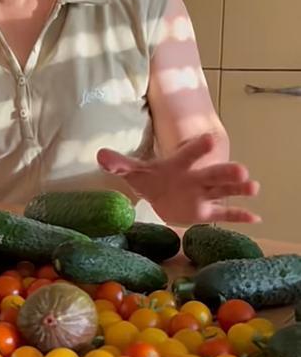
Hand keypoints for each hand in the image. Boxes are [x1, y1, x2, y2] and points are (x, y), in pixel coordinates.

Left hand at [97, 133, 260, 223]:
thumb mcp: (135, 172)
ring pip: (223, 190)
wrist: (161, 194)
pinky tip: (256, 217)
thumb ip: (120, 163)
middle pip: (213, 174)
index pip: (189, 154)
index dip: (198, 148)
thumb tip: (100, 155)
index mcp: (180, 164)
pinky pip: (225, 213)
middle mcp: (196, 177)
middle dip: (226, 172)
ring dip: (238, 190)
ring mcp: (204, 194)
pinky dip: (239, 215)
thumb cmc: (152, 178)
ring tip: (253, 187)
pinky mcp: (207, 212)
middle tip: (242, 170)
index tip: (209, 139)